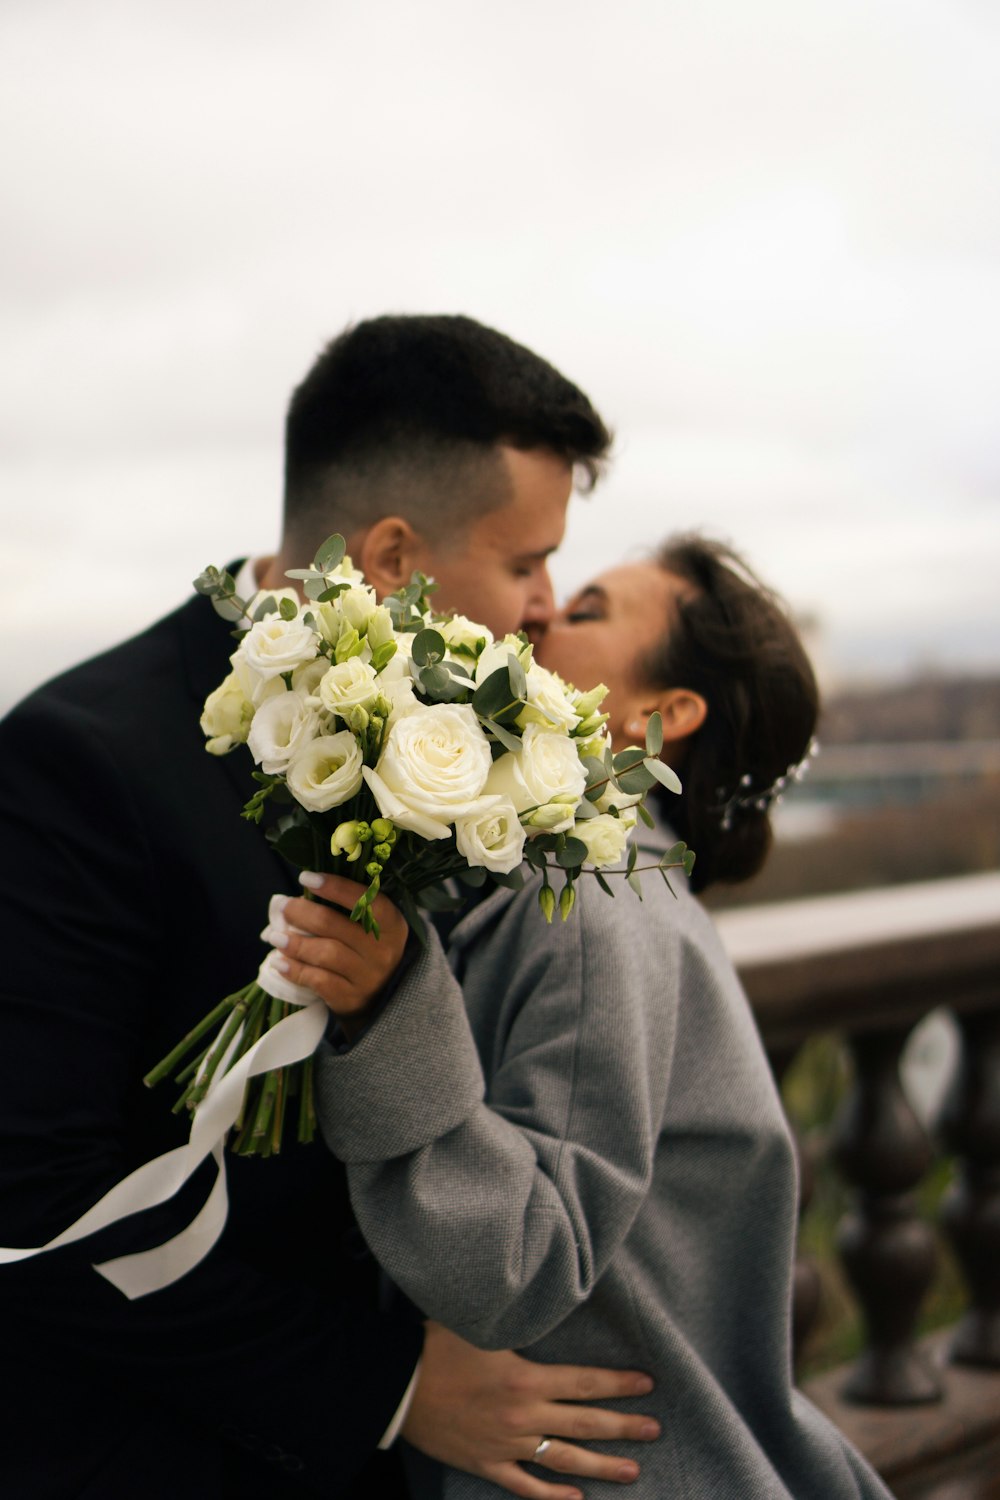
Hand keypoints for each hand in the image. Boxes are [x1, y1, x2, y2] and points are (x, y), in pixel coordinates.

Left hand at [263, 872, 407, 1033]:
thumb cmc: (366, 950)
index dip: (335, 887)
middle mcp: (383, 951)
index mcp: (391, 925)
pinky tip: (279, 962)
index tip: (306, 878)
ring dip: (295, 943)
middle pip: (335, 925)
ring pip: (325, 953)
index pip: (366, 901)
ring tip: (274, 936)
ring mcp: (368, 977)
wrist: (378, 996)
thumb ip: (345, 909)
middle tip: (283, 907)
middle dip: (303, 913)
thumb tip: (300, 893)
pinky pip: (318, 981)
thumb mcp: (369, 927)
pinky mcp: (351, 998)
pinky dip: (295, 970)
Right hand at [402, 1322, 658, 1499]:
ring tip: (632, 1470)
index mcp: (526, 1377)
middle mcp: (523, 1415)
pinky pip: (525, 1487)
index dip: (620, 1385)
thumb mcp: (484, 1323)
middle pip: (585, 1423)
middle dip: (623, 1427)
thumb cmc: (437, 1344)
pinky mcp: (486, 1464)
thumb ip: (518, 1320)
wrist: (398, 1383)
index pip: (586, 1382)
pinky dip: (552, 1498)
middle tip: (654, 1429)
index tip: (649, 1385)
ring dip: (601, 1466)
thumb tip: (544, 1298)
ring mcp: (506, 1444)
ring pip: (563, 1460)